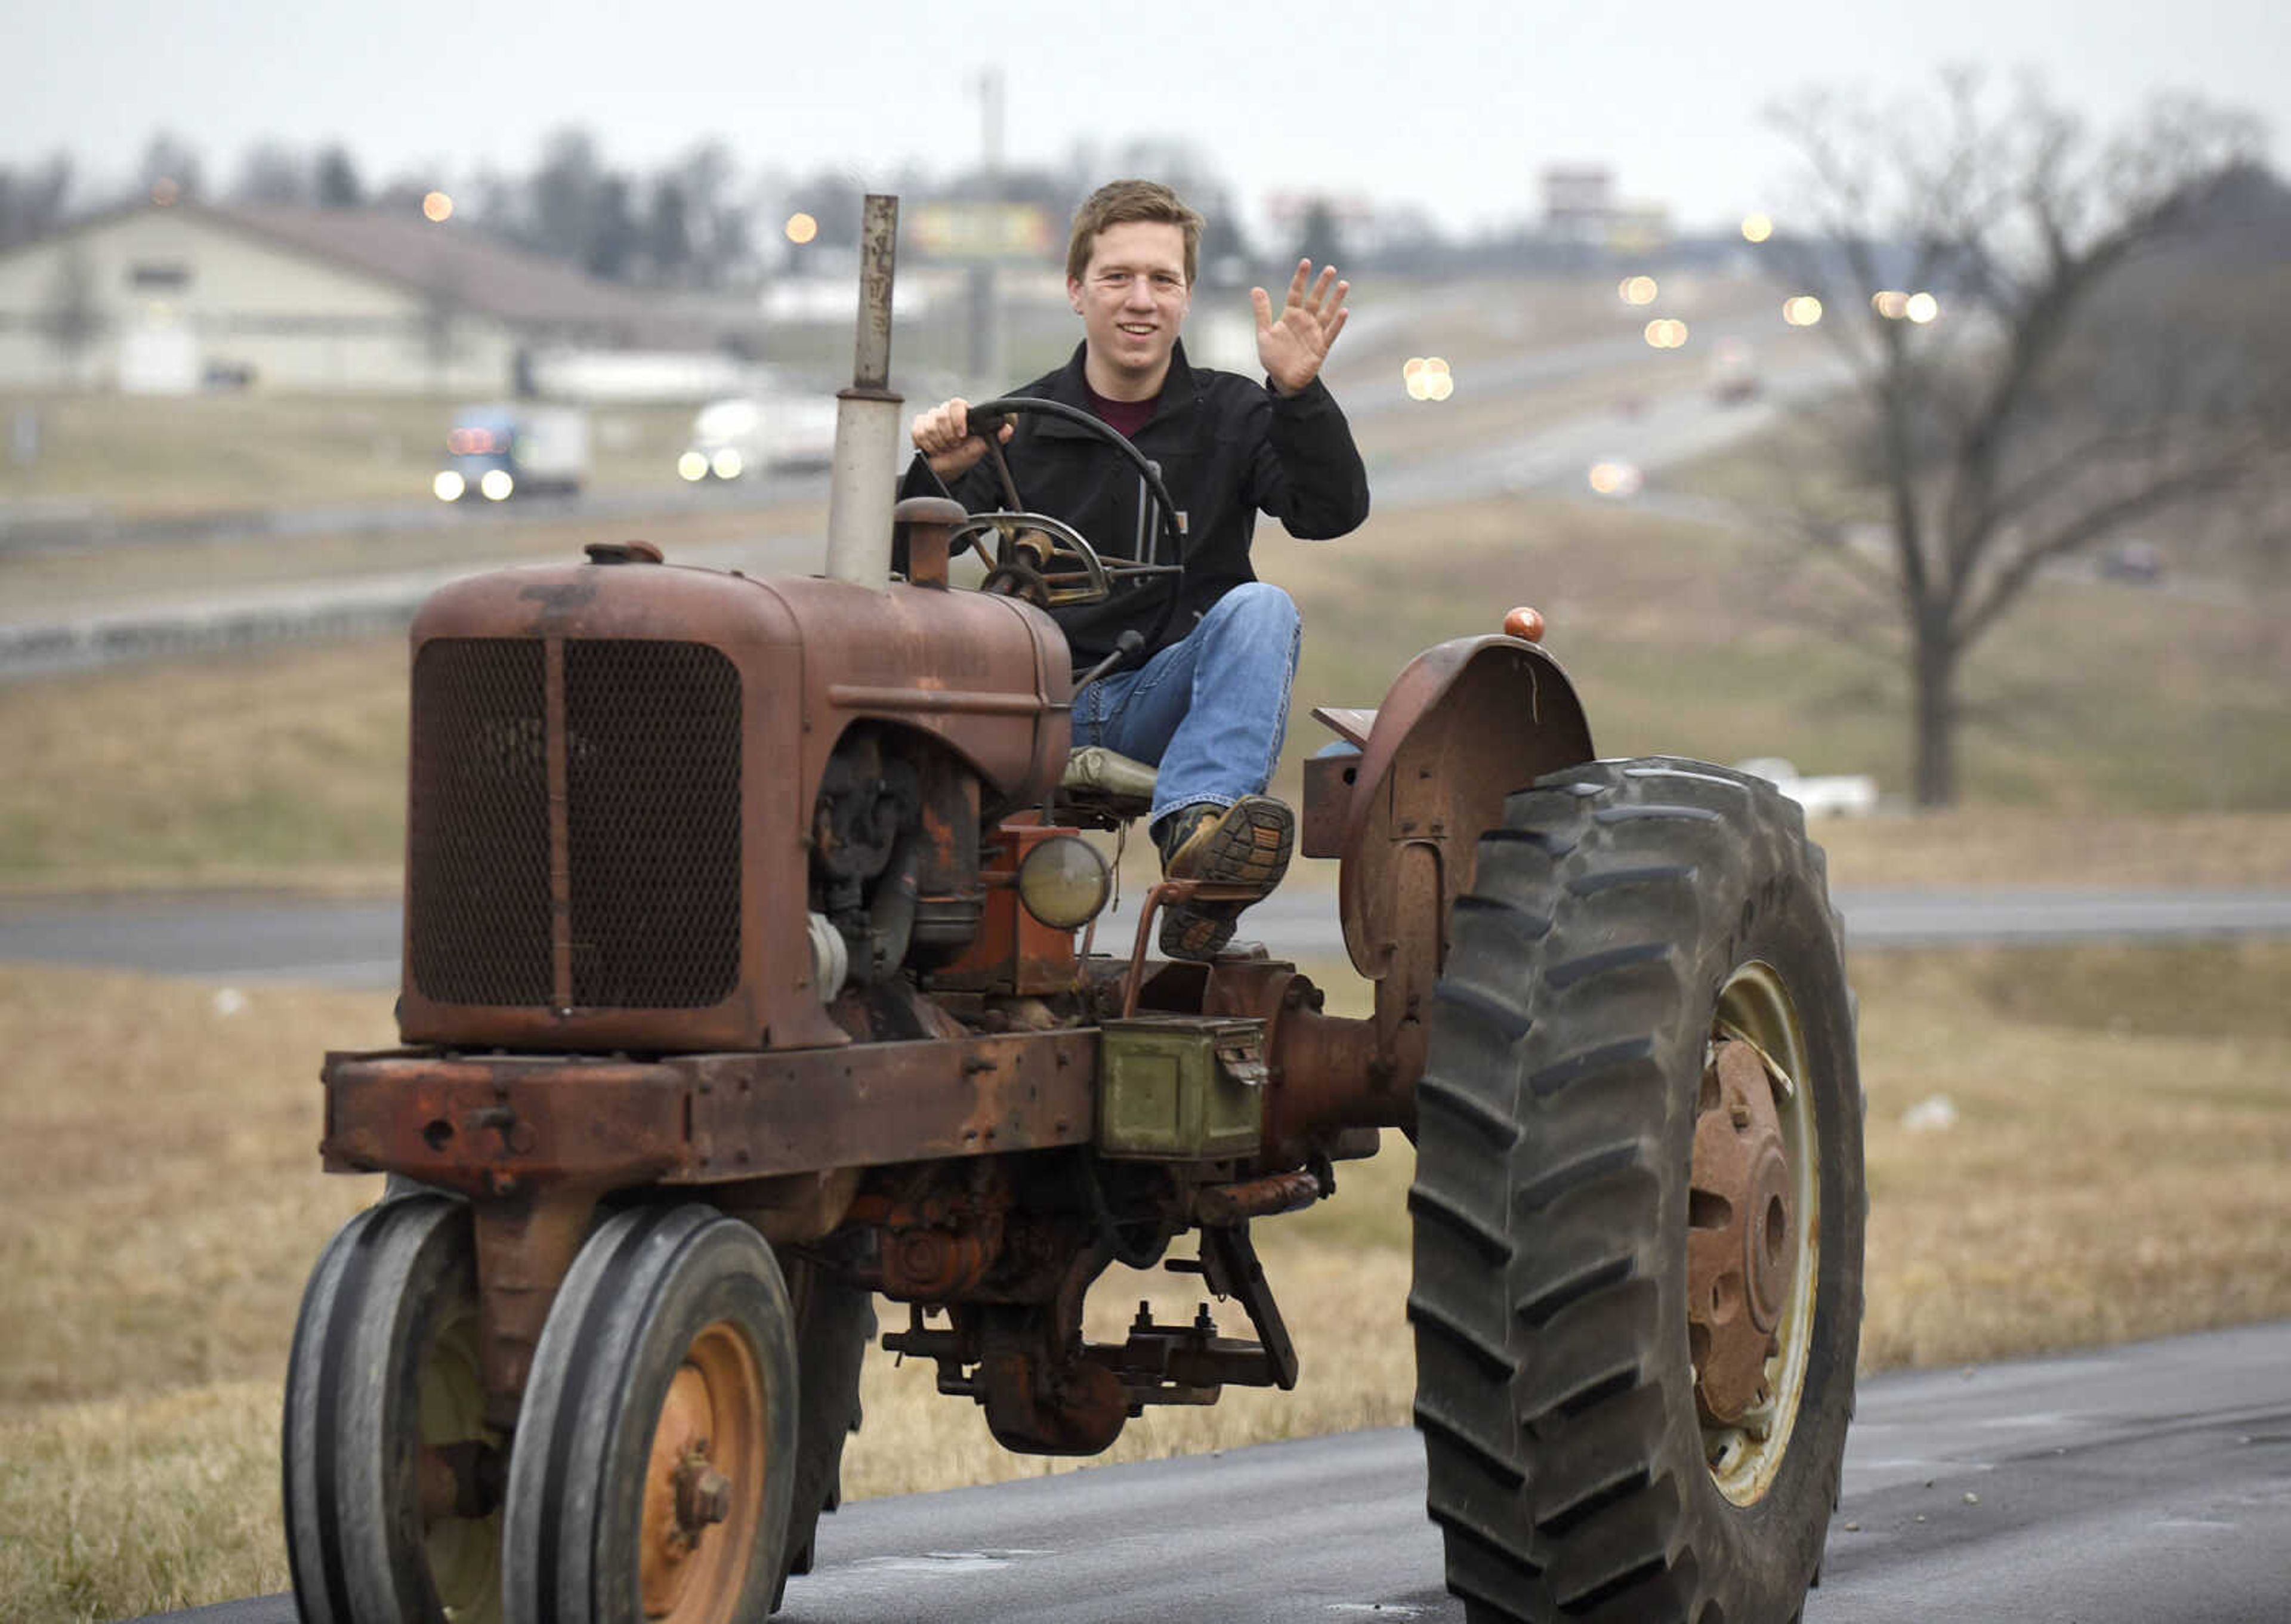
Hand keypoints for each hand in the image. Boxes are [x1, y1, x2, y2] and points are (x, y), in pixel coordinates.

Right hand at [910, 397, 1013, 479]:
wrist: (947, 471)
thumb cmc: (963, 456)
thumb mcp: (981, 449)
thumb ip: (996, 438)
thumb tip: (1008, 428)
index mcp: (962, 413)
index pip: (956, 404)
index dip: (958, 419)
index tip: (962, 435)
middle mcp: (945, 412)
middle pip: (941, 415)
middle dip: (948, 436)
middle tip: (954, 446)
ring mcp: (930, 418)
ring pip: (930, 426)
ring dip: (939, 443)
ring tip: (945, 449)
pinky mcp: (918, 426)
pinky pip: (918, 432)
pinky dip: (927, 445)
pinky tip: (933, 449)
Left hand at [1253, 261, 1350, 394]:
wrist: (1283, 380)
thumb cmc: (1274, 357)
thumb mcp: (1264, 333)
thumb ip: (1262, 312)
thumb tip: (1256, 288)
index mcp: (1290, 316)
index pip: (1296, 292)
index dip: (1300, 278)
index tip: (1306, 262)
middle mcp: (1305, 321)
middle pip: (1315, 299)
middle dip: (1322, 284)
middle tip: (1330, 268)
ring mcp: (1315, 333)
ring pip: (1327, 312)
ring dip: (1335, 299)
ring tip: (1343, 284)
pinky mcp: (1321, 347)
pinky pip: (1331, 333)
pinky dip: (1337, 323)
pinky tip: (1344, 311)